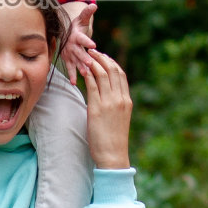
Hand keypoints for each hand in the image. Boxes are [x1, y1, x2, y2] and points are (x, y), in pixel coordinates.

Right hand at [61, 1, 96, 83]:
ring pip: (74, 61)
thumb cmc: (77, 25)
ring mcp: (69, 53)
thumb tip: (94, 4)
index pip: (82, 38)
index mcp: (76, 35)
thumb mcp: (82, 18)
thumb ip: (87, 12)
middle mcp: (71, 45)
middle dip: (83, 57)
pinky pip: (70, 68)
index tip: (93, 45)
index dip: (87, 41)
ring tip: (84, 74)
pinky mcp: (68, 59)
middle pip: (78, 52)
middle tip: (89, 63)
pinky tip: (74, 83)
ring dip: (79, 68)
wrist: (66, 32)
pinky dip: (72, 75)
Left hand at [84, 53, 131, 169]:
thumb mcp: (119, 119)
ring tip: (84, 57)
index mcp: (126, 101)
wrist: (113, 155)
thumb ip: (114, 105)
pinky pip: (92, 85)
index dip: (111, 63)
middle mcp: (120, 99)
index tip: (102, 57)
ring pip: (102, 74)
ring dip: (92, 63)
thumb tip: (105, 96)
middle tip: (91, 52)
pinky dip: (87, 75)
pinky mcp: (97, 108)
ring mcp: (110, 103)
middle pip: (113, 70)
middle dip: (102, 58)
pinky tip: (81, 70)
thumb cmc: (113, 140)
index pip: (121, 75)